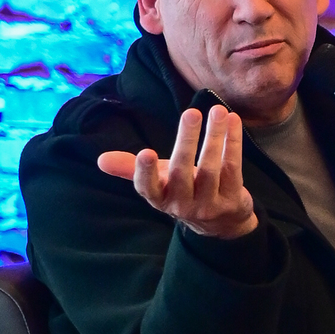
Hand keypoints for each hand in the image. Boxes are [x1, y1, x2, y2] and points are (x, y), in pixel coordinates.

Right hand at [97, 106, 257, 239]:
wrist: (221, 222)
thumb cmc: (182, 191)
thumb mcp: (157, 181)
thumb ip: (130, 169)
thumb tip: (101, 160)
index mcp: (160, 198)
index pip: (147, 188)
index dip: (145, 172)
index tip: (145, 152)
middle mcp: (182, 205)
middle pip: (182, 172)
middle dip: (186, 141)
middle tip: (191, 113)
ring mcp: (209, 205)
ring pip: (211, 170)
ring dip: (214, 137)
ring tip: (217, 110)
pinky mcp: (232, 201)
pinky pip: (233, 169)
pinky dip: (233, 144)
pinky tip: (233, 122)